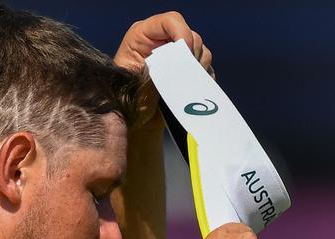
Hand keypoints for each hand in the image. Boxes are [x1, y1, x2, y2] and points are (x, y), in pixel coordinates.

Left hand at [114, 12, 213, 127]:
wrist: (135, 122)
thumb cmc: (127, 102)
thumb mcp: (135, 83)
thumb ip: (155, 70)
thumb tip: (180, 65)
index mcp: (142, 36)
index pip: (170, 21)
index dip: (182, 33)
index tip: (186, 55)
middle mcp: (161, 41)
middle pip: (191, 36)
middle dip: (192, 57)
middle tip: (184, 77)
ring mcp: (176, 54)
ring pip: (202, 51)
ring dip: (198, 69)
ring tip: (184, 86)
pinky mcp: (187, 69)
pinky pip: (206, 67)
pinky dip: (203, 78)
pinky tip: (193, 90)